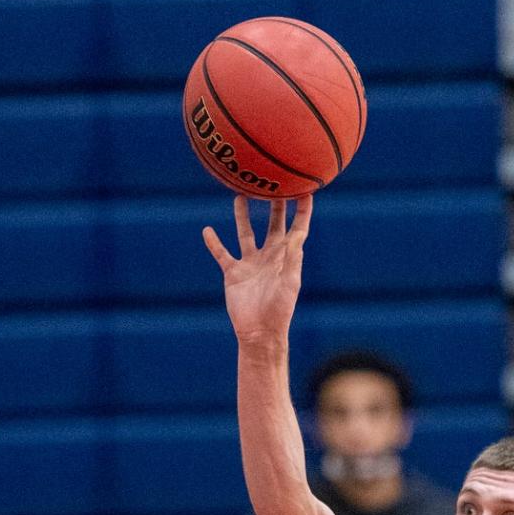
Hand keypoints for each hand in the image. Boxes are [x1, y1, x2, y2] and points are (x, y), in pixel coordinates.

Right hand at [202, 195, 311, 344]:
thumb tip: (297, 235)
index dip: (302, 211)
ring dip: (243, 216)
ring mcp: (250, 264)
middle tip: (274, 182)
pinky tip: (207, 230)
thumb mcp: (289, 283)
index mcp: (286, 258)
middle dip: (275, 205)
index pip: (297, 229)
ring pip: (246, 233)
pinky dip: (214, 243)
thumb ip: (292, 259)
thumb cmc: (279, 311)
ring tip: (241, 195)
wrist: (259, 332)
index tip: (306, 190)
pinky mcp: (233, 273)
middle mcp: (269, 257)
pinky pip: (222, 254)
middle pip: (273, 224)